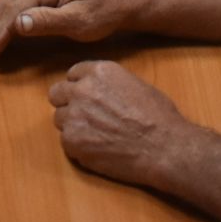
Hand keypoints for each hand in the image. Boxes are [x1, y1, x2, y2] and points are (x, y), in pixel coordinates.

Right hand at [0, 0, 133, 60]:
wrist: (123, 1)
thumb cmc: (105, 12)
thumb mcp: (80, 21)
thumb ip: (48, 21)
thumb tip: (17, 23)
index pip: (14, 10)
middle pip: (5, 4)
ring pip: (8, 4)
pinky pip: (17, 7)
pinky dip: (4, 22)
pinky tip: (1, 35)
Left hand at [49, 60, 190, 191]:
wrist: (163, 148)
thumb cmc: (159, 117)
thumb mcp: (136, 85)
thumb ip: (110, 85)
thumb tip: (101, 92)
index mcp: (99, 72)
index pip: (73, 74)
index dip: (80, 86)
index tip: (87, 97)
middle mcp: (82, 89)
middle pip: (57, 93)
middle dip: (68, 103)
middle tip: (84, 116)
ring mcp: (74, 115)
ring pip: (60, 118)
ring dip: (73, 126)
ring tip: (96, 136)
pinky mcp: (72, 141)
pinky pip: (65, 141)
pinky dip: (78, 146)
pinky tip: (98, 149)